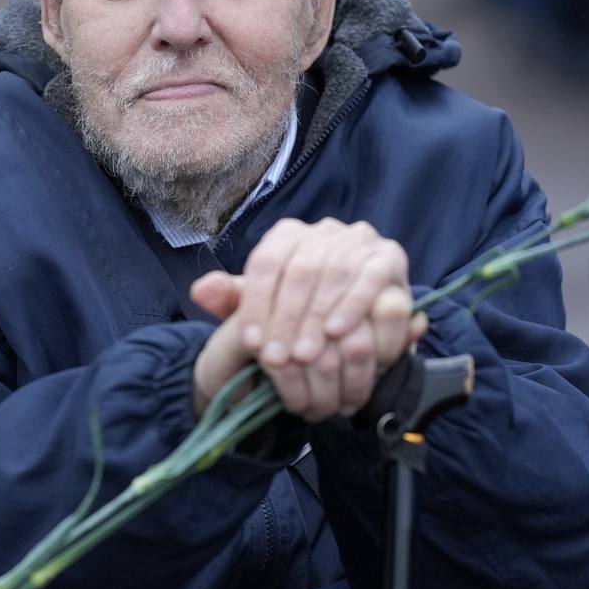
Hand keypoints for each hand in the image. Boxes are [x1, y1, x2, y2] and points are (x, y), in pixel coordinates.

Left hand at [190, 218, 427, 420]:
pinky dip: (352, 305)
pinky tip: (336, 332)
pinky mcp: (389, 256)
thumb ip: (232, 301)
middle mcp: (323, 229)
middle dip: (286, 318)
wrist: (353, 324)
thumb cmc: (302, 315)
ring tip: (304, 354)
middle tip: (278, 358)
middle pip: (298, 268)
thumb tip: (200, 290)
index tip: (251, 342)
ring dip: (317, 316)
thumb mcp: (265, 309)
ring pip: (333, 272)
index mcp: (288, 234)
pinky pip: (369, 278)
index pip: (266, 262)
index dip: (255, 303)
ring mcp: (359, 239)